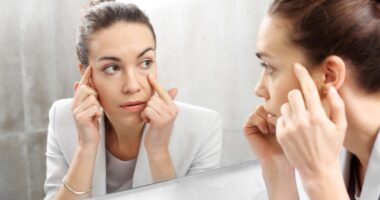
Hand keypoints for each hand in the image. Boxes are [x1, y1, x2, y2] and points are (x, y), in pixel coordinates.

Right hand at [71, 67, 102, 148]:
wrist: (88, 141)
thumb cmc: (91, 124)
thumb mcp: (90, 108)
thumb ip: (87, 97)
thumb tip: (77, 83)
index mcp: (76, 101)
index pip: (81, 85)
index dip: (86, 76)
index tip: (90, 66)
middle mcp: (74, 105)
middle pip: (87, 89)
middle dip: (95, 95)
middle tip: (96, 106)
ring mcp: (76, 111)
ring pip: (93, 98)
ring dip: (98, 106)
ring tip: (95, 114)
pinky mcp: (80, 117)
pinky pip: (95, 107)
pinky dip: (98, 113)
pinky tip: (95, 119)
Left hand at [141, 74, 177, 152]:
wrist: (158, 147)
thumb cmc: (159, 131)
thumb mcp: (164, 114)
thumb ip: (168, 101)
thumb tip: (175, 89)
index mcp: (173, 107)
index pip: (163, 92)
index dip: (155, 83)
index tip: (149, 74)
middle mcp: (172, 110)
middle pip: (153, 98)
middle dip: (149, 107)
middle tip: (152, 117)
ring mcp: (167, 115)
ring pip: (149, 104)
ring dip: (146, 113)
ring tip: (151, 120)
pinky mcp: (160, 120)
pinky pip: (147, 111)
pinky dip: (145, 117)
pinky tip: (149, 123)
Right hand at [244, 106, 298, 199]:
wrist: (280, 161)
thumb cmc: (292, 146)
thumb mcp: (295, 125)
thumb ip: (292, 110)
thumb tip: (292, 95)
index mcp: (276, 114)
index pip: (276, 100)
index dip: (283, 106)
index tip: (288, 118)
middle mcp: (265, 116)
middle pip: (268, 103)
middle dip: (274, 111)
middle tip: (280, 122)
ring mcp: (256, 122)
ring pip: (260, 108)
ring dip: (267, 117)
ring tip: (274, 128)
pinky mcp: (248, 127)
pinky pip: (252, 116)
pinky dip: (260, 122)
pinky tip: (266, 131)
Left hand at [276, 63, 346, 179]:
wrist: (317, 169)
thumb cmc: (329, 147)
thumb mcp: (340, 126)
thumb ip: (337, 105)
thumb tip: (329, 89)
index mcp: (317, 116)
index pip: (308, 89)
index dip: (302, 75)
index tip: (297, 66)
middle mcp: (302, 121)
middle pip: (292, 94)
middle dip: (297, 96)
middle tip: (302, 105)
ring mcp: (290, 128)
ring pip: (284, 106)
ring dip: (291, 109)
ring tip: (299, 121)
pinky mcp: (281, 134)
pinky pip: (280, 118)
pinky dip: (285, 120)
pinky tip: (293, 130)